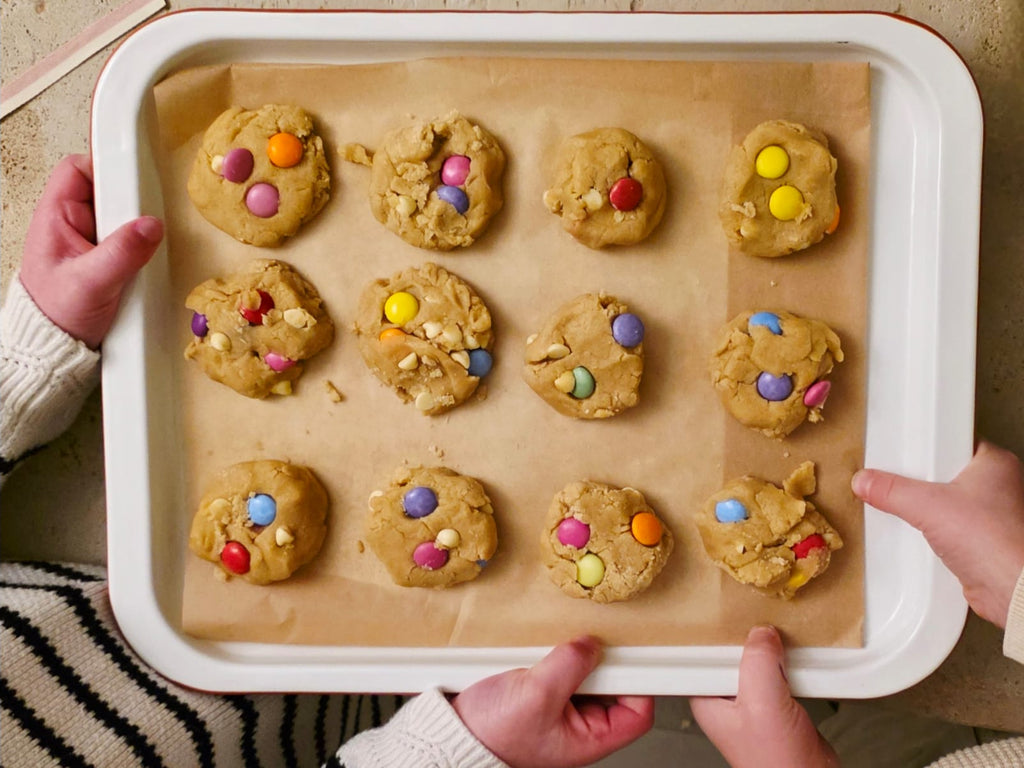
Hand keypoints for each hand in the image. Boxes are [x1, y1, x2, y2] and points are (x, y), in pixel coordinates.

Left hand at [19, 154, 162, 348]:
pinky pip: (128, 241)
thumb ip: (123, 253)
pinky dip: (141, 247)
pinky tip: (147, 260)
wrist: (54, 352)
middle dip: (129, 203)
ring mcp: (90, 243)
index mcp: (55, 218)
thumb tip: (151, 225)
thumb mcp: (91, 283)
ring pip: (120, 217)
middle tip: (145, 217)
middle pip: (106, 191)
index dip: (104, 166)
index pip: (77, 169)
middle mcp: (71, 225)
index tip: (134, 178)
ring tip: (147, 243)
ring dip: (137, 228)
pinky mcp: (106, 261)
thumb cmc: (57, 316)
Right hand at [451, 636, 653, 767]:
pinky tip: (542, 650)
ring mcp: (560, 706)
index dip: (640, 684)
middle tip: (590, 644)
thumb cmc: (491, 734)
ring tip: (559, 649)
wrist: (453, 729)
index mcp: (588, 739)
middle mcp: (578, 724)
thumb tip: (592, 644)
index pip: (636, 713)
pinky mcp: (542, 689)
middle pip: (613, 686)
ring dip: (575, 656)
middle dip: (601, 662)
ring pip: (586, 673)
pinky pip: (561, 666)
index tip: (631, 656)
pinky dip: (555, 653)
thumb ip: (570, 666)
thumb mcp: (537, 695)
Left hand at [690, 626, 838, 767]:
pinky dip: (790, 665)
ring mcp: (752, 701)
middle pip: (731, 653)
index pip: (702, 654)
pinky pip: (779, 673)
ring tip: (781, 641)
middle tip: (763, 625)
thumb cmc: (777, 762)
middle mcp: (726, 698)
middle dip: (749, 640)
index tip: (733, 617)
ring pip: (757, 661)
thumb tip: (761, 632)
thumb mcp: (763, 703)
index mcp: (707, 698)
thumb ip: (759, 663)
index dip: (718, 635)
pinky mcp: (776, 704)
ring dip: (773, 653)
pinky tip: (796, 660)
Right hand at [852, 441, 1023, 627]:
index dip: (924, 445)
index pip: (951, 440)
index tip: (901, 452)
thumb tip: (868, 482)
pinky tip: (918, 535)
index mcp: (994, 463)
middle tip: (899, 480)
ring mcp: (989, 515)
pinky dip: (931, 531)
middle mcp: (996, 486)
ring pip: (944, 501)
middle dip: (919, 480)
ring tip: (908, 509)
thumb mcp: (928, 506)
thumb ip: (892, 491)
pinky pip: (945, 526)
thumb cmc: (994, 542)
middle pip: (942, 471)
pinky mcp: (979, 540)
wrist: (1011, 590)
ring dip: (924, 509)